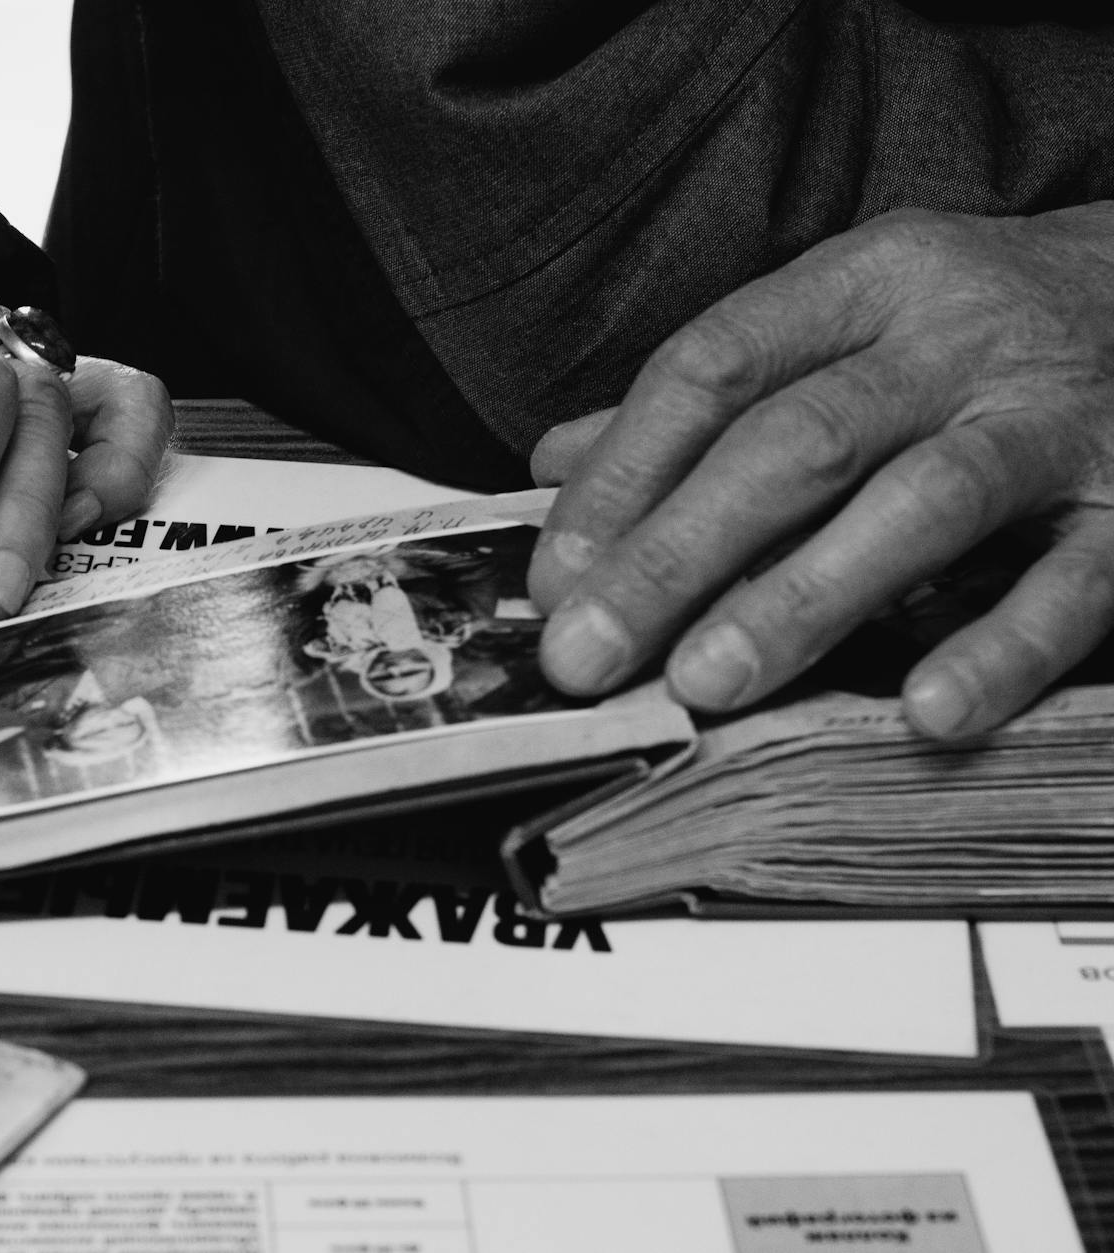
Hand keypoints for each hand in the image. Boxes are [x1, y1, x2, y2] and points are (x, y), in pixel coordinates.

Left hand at [526, 203, 1113, 738]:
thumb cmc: (987, 323)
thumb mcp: (851, 318)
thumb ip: (711, 396)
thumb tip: (557, 466)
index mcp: (869, 284)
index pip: (716, 365)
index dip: (624, 473)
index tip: (555, 572)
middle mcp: (960, 342)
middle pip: (796, 442)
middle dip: (676, 555)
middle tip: (588, 654)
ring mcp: (1059, 422)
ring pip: (920, 505)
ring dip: (803, 599)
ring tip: (707, 682)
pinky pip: (1072, 583)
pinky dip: (999, 648)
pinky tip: (925, 711)